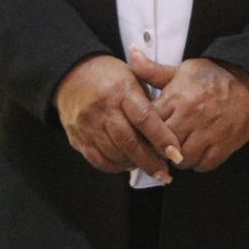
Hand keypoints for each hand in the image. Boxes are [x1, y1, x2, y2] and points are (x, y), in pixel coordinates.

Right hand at [54, 54, 184, 180]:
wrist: (72, 74)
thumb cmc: (110, 76)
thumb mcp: (134, 77)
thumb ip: (150, 102)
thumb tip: (169, 131)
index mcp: (122, 90)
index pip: (144, 118)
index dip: (161, 138)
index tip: (176, 153)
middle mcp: (103, 108)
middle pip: (129, 141)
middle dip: (149, 161)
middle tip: (165, 173)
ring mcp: (88, 124)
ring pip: (113, 153)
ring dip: (134, 164)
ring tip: (150, 168)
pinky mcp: (77, 137)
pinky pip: (97, 159)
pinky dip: (115, 166)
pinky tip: (127, 164)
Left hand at [131, 49, 248, 172]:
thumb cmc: (215, 74)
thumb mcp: (183, 70)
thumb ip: (153, 70)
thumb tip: (132, 53)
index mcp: (177, 97)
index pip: (148, 123)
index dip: (145, 131)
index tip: (147, 133)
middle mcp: (190, 116)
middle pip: (163, 145)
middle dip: (160, 148)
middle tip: (163, 146)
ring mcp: (208, 132)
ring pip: (182, 159)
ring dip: (180, 158)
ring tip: (181, 150)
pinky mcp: (225, 144)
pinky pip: (204, 165)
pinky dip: (200, 163)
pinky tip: (199, 153)